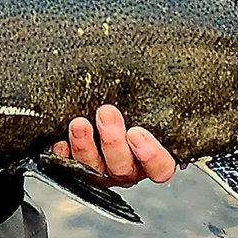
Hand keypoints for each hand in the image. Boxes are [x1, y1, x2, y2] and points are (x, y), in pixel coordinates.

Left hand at [51, 104, 174, 186]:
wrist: (97, 104)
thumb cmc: (132, 102)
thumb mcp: (149, 99)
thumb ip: (158, 94)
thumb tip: (177, 68)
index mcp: (150, 157)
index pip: (160, 168)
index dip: (150, 155)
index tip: (137, 132)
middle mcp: (127, 167)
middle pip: (124, 167)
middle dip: (113, 141)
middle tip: (106, 113)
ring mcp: (100, 169)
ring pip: (94, 168)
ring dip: (85, 145)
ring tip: (79, 123)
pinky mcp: (75, 166)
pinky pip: (67, 167)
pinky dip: (63, 153)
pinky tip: (59, 139)